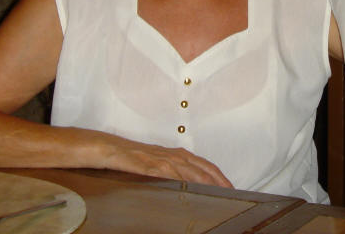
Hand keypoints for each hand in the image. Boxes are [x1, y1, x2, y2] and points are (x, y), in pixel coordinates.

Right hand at [103, 139, 232, 187]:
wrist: (113, 149)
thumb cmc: (136, 157)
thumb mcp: (161, 164)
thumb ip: (176, 173)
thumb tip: (191, 186)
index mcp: (179, 155)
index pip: (206, 166)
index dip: (220, 177)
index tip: (231, 187)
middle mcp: (175, 156)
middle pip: (203, 170)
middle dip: (218, 182)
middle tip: (231, 193)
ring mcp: (163, 161)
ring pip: (190, 173)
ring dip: (205, 184)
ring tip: (216, 194)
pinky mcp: (150, 167)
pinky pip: (169, 176)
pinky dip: (181, 183)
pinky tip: (188, 191)